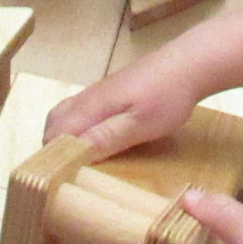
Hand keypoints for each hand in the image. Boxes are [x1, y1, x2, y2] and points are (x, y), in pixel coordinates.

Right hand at [45, 53, 202, 157]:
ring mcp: (101, 91)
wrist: (190, 64)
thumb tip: (73, 153)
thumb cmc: (167, 97)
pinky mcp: (113, 89)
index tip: (57, 179)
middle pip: (55, 121)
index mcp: (92, 106)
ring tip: (77, 160)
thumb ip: (106, 137)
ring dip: (65, 136)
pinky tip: (96, 137)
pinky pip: (84, 109)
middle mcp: (90, 96)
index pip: (55, 132)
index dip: (52, 156)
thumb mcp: (140, 124)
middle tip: (66, 172)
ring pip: (68, 113)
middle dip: (53, 146)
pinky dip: (79, 126)